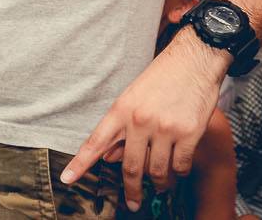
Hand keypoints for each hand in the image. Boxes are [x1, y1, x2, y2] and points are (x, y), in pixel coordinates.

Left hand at [62, 32, 225, 211]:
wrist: (194, 59)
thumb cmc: (163, 76)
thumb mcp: (133, 97)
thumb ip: (121, 128)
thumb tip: (109, 157)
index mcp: (122, 109)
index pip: (95, 142)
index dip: (80, 163)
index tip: (67, 179)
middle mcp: (140, 120)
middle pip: (130, 166)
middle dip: (131, 189)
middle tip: (132, 203)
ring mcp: (165, 128)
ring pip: (157, 170)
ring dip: (158, 182)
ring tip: (160, 185)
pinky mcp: (189, 133)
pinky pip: (180, 165)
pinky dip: (179, 172)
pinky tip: (178, 169)